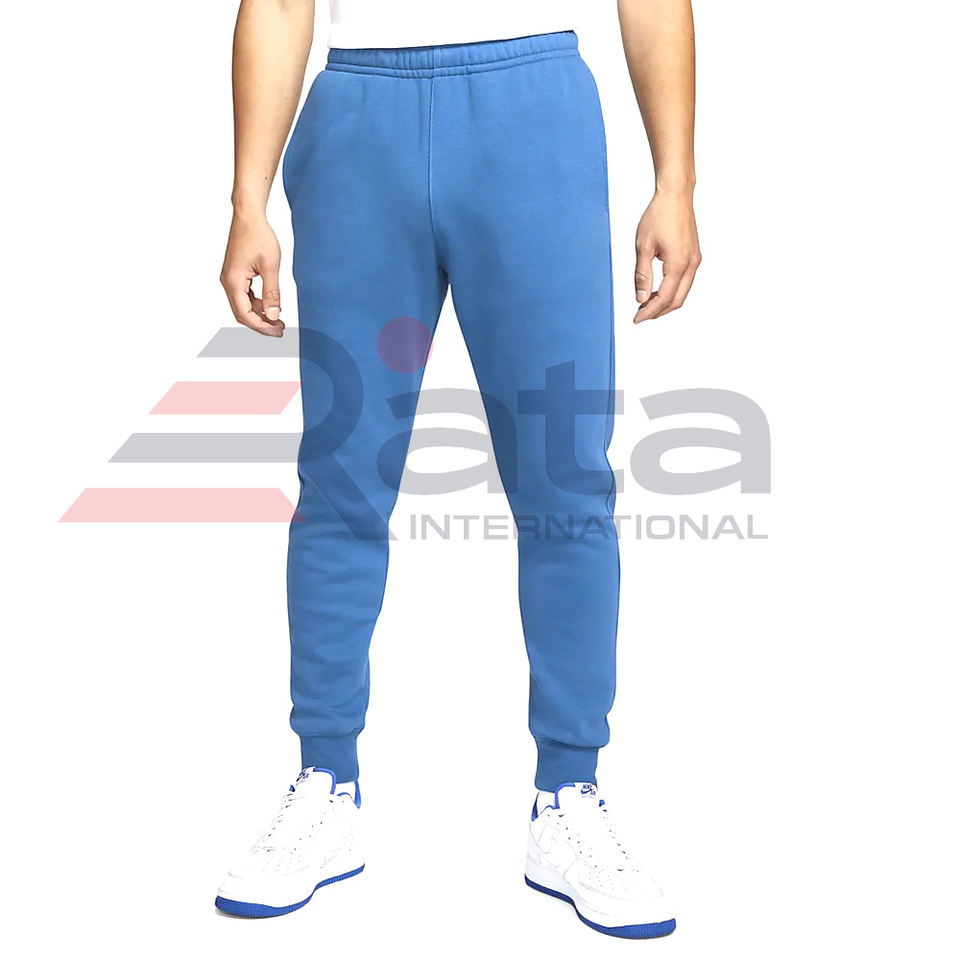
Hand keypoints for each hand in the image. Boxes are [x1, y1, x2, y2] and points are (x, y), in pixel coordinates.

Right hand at [220, 212, 284, 336]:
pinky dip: (257, 303)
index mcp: (233, 281)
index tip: (278, 331)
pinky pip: (244, 296)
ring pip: (243, 306)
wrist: (249, 216)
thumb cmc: (258, 236)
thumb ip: (272, 293)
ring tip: (279, 319)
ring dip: (260, 314)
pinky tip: (271, 305)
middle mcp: (227, 282)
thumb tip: (273, 316)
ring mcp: (230, 278)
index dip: (262, 327)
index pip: (245, 315)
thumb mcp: (270, 266)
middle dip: (261, 323)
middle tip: (281, 329)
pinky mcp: (235, 274)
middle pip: (242, 313)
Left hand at [633, 189, 701, 322]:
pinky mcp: (694, 256)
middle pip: (677, 300)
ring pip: (682, 293)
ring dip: (666, 303)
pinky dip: (672, 292)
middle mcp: (691, 264)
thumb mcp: (643, 246)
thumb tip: (641, 298)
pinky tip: (658, 291)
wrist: (675, 196)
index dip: (650, 312)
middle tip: (641, 315)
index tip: (637, 319)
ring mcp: (695, 260)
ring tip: (647, 305)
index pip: (664, 298)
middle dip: (659, 312)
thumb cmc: (659, 215)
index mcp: (678, 263)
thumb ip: (642, 275)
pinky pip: (685, 282)